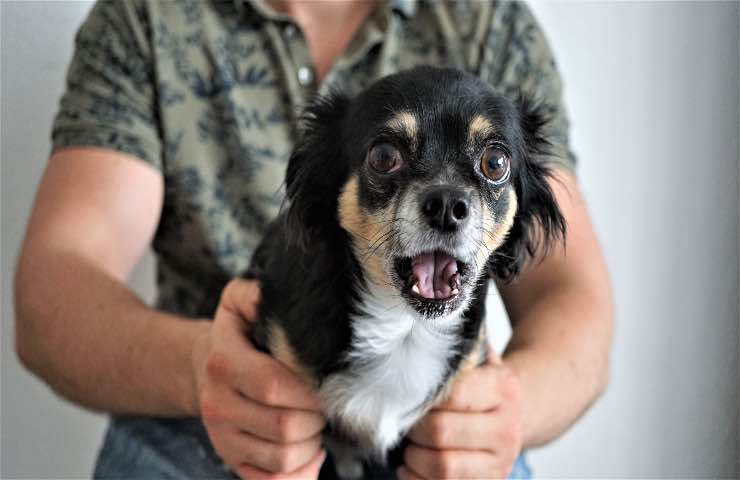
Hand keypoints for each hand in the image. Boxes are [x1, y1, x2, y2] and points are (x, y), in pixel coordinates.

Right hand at [191, 278, 326, 478]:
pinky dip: (300, 473)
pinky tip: (310, 452)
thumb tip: (268, 295)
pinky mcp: (231, 460)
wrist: (202, 368)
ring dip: (311, 443)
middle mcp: (219, 406)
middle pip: (284, 428)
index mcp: (224, 364)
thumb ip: (253, 293)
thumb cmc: (234, 334)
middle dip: (317, 417)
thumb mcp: (237, 301)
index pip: (273, 386)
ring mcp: (224, 438)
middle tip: (325, 402)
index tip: (326, 382)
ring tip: (316, 422)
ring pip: (282, 458)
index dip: (309, 390)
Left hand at [399, 353, 522, 479]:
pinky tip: (412, 466)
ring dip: (414, 457)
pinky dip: (418, 479)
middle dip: (413, 428)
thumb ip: (454, 354)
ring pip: (443, 466)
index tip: (411, 396)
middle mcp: (507, 427)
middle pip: (441, 431)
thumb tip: (419, 345)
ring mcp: (501, 460)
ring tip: (410, 445)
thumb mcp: (477, 360)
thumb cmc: (482, 386)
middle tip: (406, 421)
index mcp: (502, 387)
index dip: (423, 397)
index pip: (452, 394)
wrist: (514, 414)